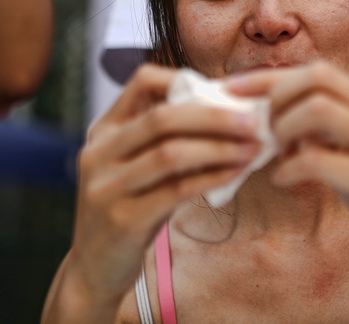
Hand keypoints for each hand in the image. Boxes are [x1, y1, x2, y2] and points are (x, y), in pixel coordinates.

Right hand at [65, 65, 258, 303]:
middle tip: (253, 122)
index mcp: (104, 130)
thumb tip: (231, 115)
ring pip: (170, 153)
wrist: (95, 269)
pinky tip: (236, 173)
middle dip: (215, 117)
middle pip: (162, 118)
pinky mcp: (122, 218)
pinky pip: (176, 189)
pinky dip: (212, 177)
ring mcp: (106, 186)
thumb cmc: (131, 209)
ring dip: (219, 148)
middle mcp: (99, 152)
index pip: (142, 82)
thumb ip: (167, 140)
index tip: (225, 94)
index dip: (186, 80)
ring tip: (252, 148)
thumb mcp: (138, 167)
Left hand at [227, 62, 348, 309]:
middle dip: (276, 98)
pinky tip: (283, 180)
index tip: (231, 88)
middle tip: (262, 130)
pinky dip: (291, 167)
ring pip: (318, 109)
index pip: (316, 71)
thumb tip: (265, 114)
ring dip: (283, 129)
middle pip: (317, 77)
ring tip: (276, 154)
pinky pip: (321, 160)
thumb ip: (318, 129)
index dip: (268, 77)